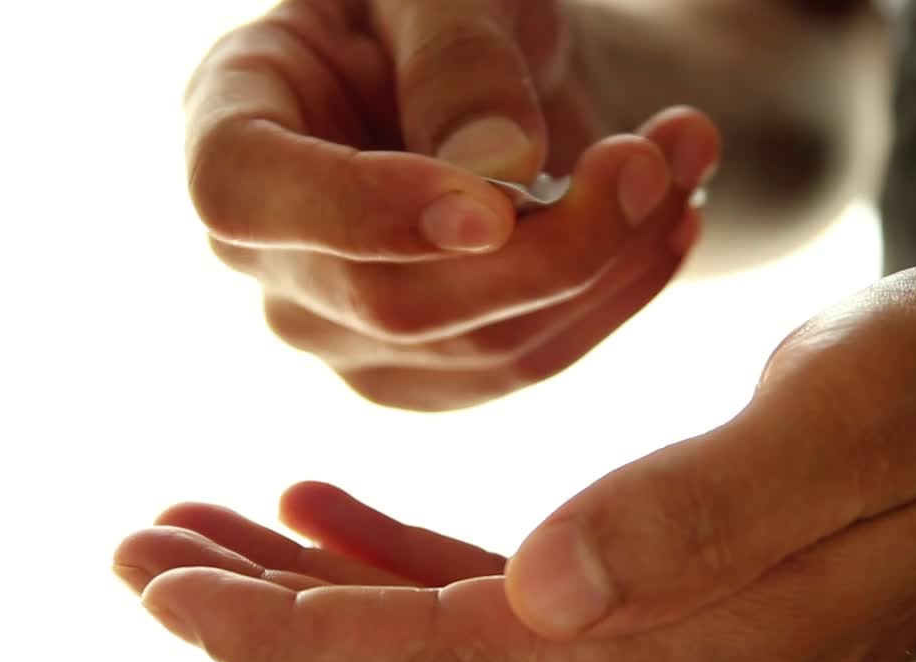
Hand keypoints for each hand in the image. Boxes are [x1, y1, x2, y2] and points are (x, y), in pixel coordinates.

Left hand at [123, 267, 915, 661]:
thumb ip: (698, 513)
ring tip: (204, 532)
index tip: (171, 584)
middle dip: (270, 616)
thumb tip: (542, 591)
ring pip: (440, 634)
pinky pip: (494, 604)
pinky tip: (324, 518)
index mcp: (703, 659)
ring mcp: (662, 659)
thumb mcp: (843, 426)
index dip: (296, 628)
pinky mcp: (658, 609)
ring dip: (315, 588)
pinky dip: (400, 561)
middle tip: (144, 555)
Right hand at [188, 0, 720, 409]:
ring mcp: (346, 333)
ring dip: (613, 259)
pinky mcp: (430, 372)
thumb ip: (457, 63)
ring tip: (682, 157)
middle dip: (552, 242)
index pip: (246, 199)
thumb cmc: (441, 7)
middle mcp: (273, 256)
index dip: (365, 214)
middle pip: (396, 302)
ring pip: (488, 346)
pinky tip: (670, 223)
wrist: (487, 69)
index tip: (494, 205)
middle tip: (655, 155)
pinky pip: (534, 360)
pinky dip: (619, 294)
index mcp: (234, 129)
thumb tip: (497, 177)